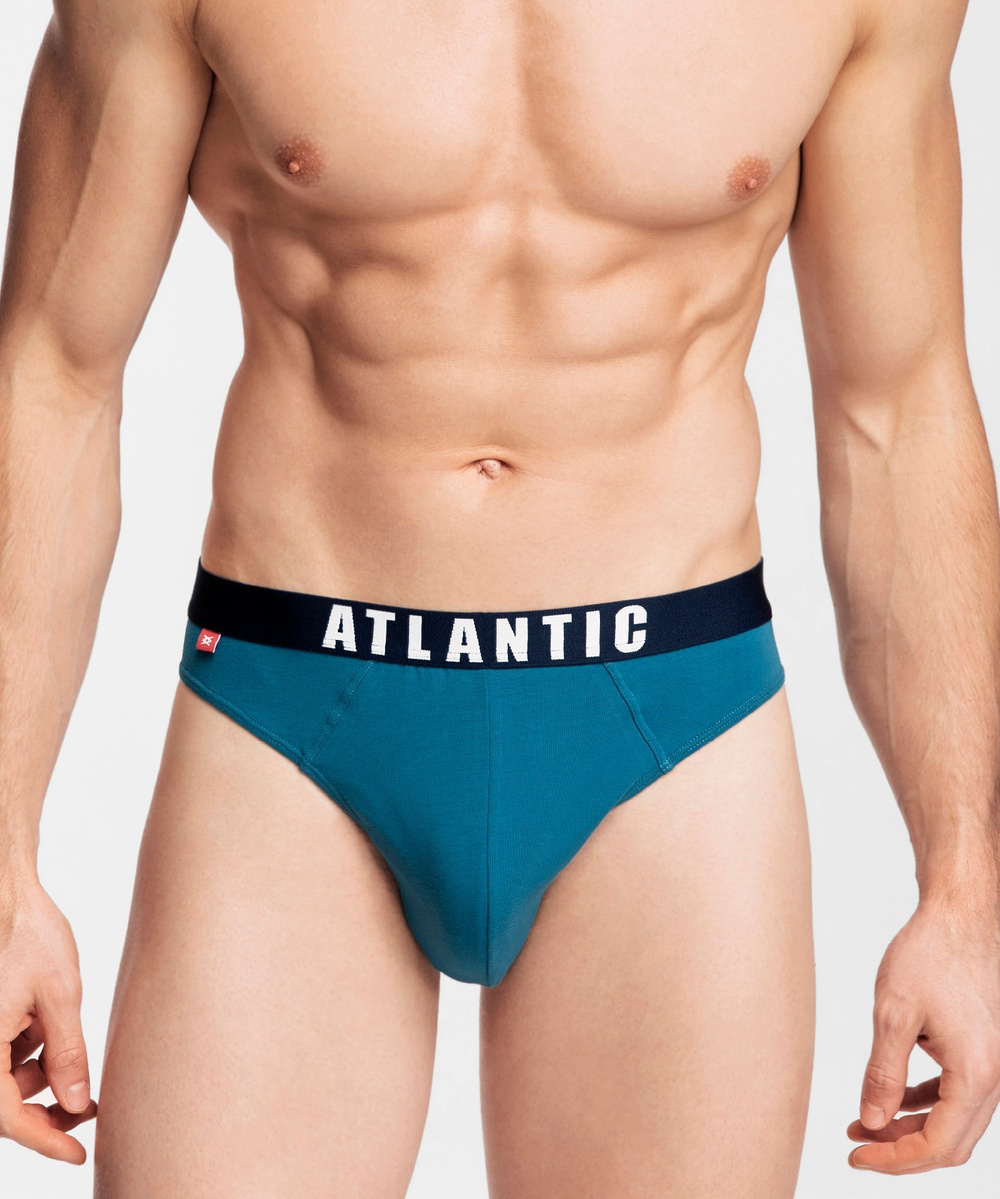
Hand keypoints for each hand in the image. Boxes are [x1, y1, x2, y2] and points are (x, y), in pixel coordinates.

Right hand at [0, 874, 97, 1163]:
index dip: (44, 1140)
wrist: (7, 892)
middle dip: (44, 1108)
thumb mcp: (59, 996)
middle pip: (2, 1103)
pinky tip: (45, 1025)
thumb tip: (77, 1103)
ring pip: (2, 1079)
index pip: (7, 1118)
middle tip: (88, 1108)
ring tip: (65, 1045)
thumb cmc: (28, 934)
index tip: (77, 1154)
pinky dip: (26, 1050)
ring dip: (36, 1075)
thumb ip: (68, 1053)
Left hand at [848, 896, 999, 1172]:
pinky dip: (924, 1104)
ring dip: (911, 1128)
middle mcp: (994, 1077)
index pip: (937, 1145)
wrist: (960, 915)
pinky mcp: (983, 1049)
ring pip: (954, 1121)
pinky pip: (956, 1094)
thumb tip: (872, 1123)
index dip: (894, 1160)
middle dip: (901, 1151)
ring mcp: (992, 1064)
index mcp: (976, 1075)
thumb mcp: (893, 1014)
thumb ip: (883, 1075)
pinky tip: (890, 1099)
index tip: (856, 1157)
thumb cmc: (929, 954)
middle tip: (857, 1147)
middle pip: (950, 1143)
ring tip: (863, 1125)